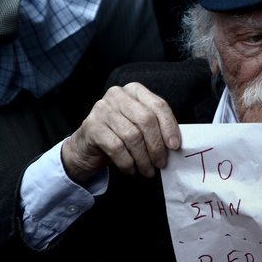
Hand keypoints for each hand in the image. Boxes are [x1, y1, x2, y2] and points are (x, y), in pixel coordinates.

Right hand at [61, 82, 180, 184]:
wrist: (87, 147)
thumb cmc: (119, 136)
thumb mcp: (140, 126)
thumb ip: (156, 127)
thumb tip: (174, 144)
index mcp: (134, 90)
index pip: (158, 105)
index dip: (169, 127)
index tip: (174, 146)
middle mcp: (117, 95)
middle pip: (146, 120)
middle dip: (156, 146)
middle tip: (161, 163)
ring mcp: (102, 109)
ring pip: (132, 136)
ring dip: (143, 158)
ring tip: (148, 171)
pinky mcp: (92, 126)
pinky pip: (116, 147)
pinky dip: (127, 162)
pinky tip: (132, 170)